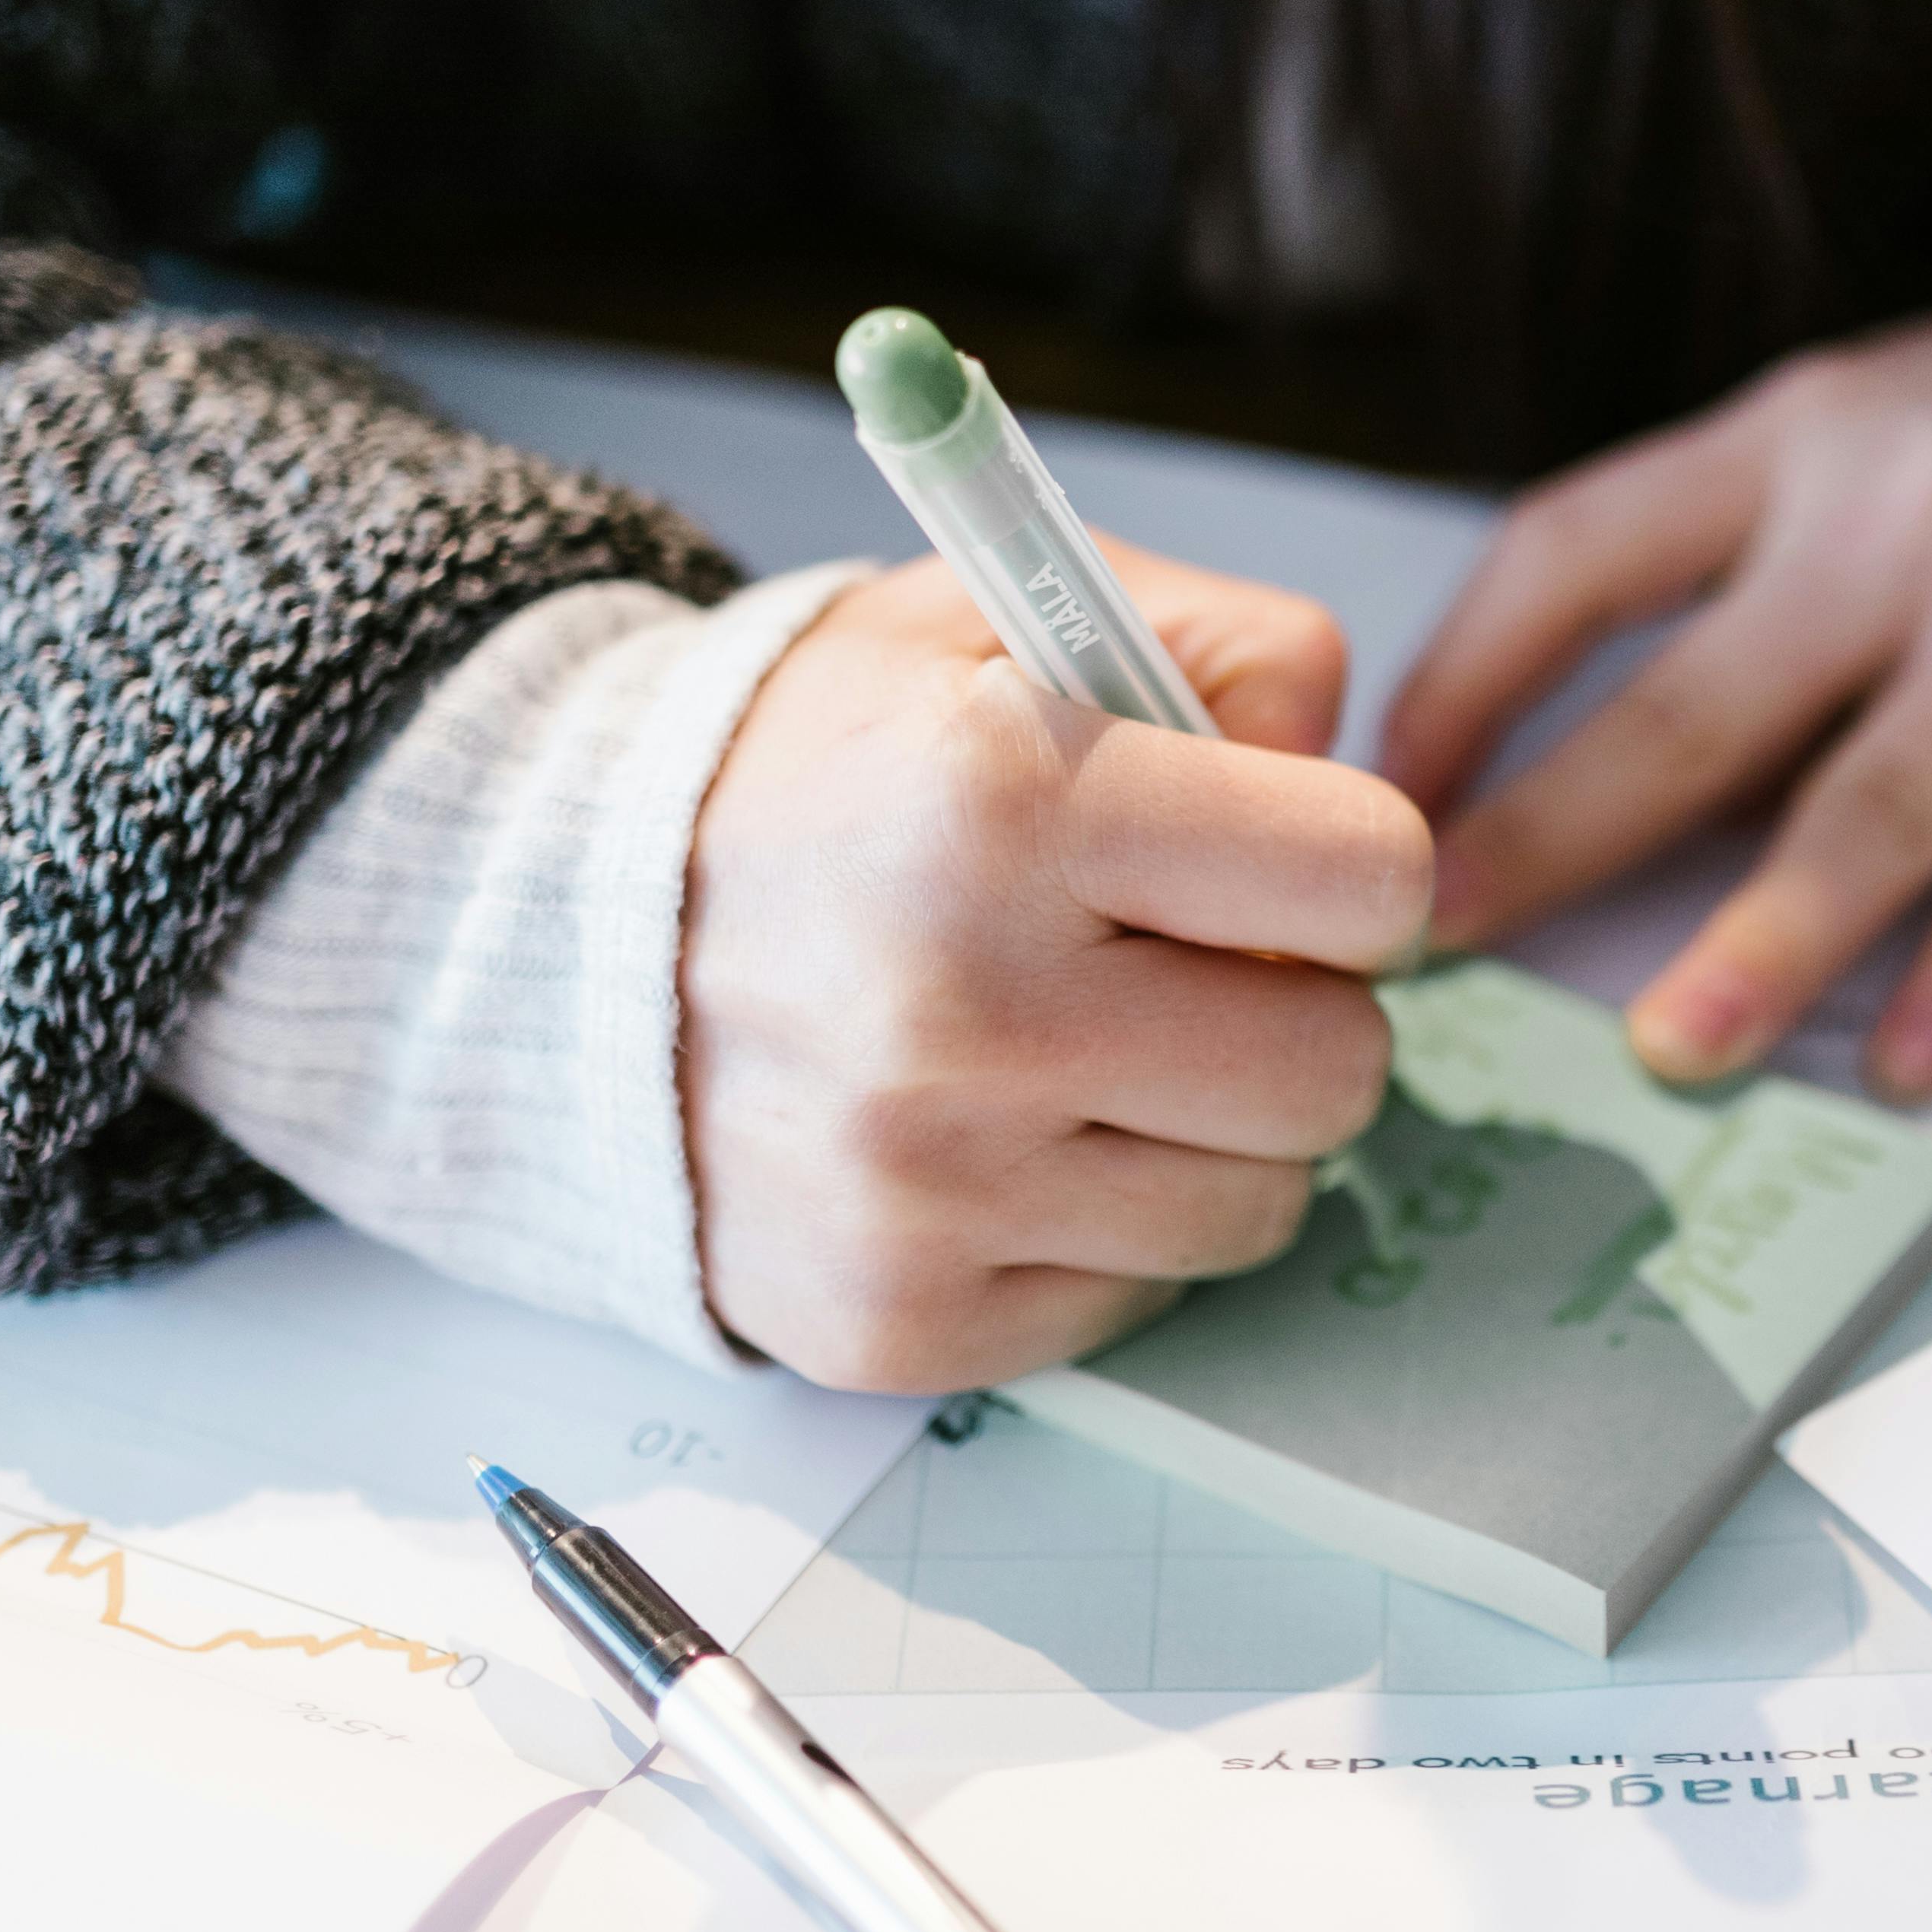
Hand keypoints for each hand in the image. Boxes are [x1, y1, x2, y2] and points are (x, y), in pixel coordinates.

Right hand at [681, 552, 1432, 1392]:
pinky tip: (1005, 1141)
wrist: (560, 940)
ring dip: (1213, 1131)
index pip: (1371, 876)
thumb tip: (1343, 780)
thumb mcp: (1010, 615)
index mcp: (1003, 796)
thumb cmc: (830, 768)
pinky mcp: (902, 1316)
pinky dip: (1104, 1225)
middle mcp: (962, 1004)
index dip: (1352, 865)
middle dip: (1299, 1010)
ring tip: (1095, 1052)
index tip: (1281, 862)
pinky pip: (1140, 1296)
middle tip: (1192, 969)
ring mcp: (926, 1184)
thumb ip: (1228, 651)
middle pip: (1340, 1067)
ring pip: (1263, 1204)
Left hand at [1380, 294, 1931, 1099]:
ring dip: (1767, 942)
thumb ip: (1724, 592)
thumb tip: (1551, 797)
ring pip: (1878, 801)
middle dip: (1563, 837)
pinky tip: (1910, 1061)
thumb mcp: (1849, 454)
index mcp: (1793, 435)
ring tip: (1673, 1048)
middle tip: (1455, 944)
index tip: (1397, 806)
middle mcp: (1909, 504)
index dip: (1468, 684)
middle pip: (1704, 698)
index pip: (1578, 553)